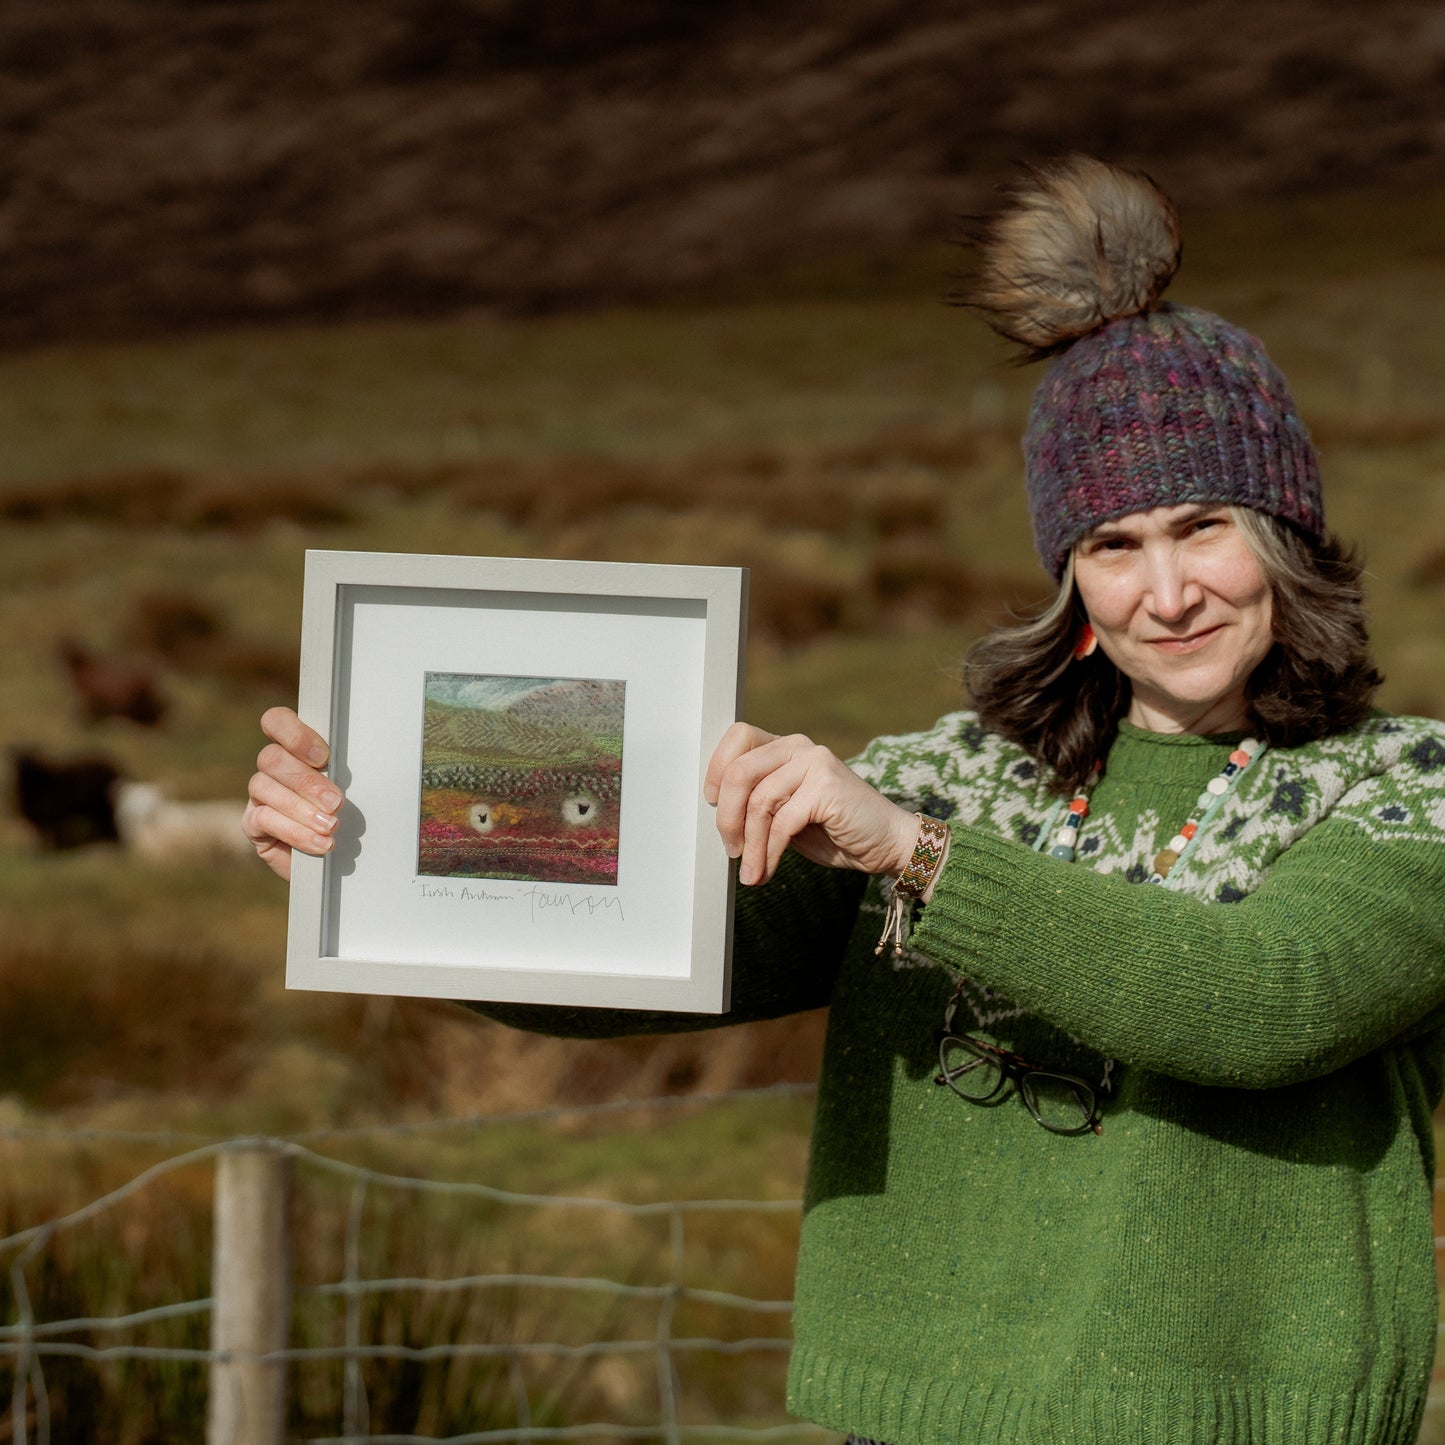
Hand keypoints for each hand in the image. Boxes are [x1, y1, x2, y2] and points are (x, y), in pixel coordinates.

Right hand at [242, 706, 343, 880]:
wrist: (338, 856)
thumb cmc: (349, 813)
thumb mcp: (353, 788)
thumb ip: (346, 771)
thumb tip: (366, 763)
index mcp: (294, 748)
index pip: (276, 721)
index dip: (295, 735)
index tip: (324, 757)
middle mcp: (272, 767)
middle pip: (271, 757)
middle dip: (307, 781)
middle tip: (336, 802)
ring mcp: (260, 794)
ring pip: (264, 787)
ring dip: (301, 809)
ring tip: (330, 826)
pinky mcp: (253, 823)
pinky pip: (264, 819)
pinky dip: (295, 832)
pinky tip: (320, 842)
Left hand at [704, 723, 917, 886]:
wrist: (887, 843)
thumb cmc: (834, 831)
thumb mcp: (786, 815)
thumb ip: (758, 806)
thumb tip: (719, 819)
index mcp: (786, 747)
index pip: (738, 737)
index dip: (716, 770)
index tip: (711, 805)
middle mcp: (799, 747)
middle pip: (740, 771)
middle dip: (727, 818)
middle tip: (730, 850)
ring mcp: (815, 762)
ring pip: (758, 801)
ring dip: (750, 845)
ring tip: (750, 872)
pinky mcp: (826, 786)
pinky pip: (781, 822)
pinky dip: (768, 853)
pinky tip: (767, 871)